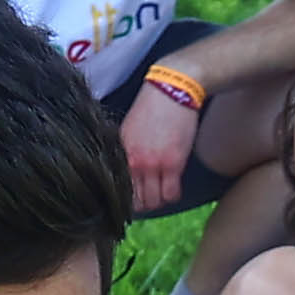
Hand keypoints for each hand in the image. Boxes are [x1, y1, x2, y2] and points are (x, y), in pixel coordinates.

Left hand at [119, 77, 202, 214]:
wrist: (171, 90)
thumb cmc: (150, 107)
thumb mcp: (128, 130)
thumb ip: (126, 152)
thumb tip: (125, 171)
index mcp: (121, 154)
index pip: (121, 190)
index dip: (129, 199)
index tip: (136, 198)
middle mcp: (134, 163)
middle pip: (138, 201)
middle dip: (145, 204)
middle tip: (152, 197)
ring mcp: (154, 165)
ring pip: (155, 202)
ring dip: (160, 201)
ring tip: (164, 191)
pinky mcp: (173, 164)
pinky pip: (172, 194)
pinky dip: (173, 196)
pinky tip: (174, 186)